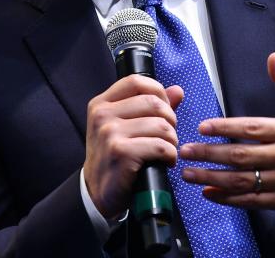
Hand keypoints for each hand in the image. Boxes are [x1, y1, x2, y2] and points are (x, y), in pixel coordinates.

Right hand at [83, 75, 184, 218]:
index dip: (158, 92)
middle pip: (153, 103)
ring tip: (167, 150)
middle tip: (168, 135)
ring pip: (161, 126)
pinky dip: (170, 155)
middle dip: (170, 120)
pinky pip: (160, 146)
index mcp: (101, 104)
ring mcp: (110, 133)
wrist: (97, 192)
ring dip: (172, 140)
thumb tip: (177, 90)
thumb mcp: (124, 127)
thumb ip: (150, 107)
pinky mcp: (120, 153)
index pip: (136, 82)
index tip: (164, 109)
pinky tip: (166, 161)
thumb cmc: (113, 157)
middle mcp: (103, 115)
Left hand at [179, 52, 274, 209]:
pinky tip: (207, 192)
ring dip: (212, 178)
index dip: (225, 128)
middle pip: (242, 156)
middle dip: (210, 154)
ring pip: (243, 181)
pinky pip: (251, 200)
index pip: (252, 129)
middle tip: (185, 151)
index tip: (201, 127)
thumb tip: (273, 56)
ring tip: (188, 173)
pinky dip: (227, 198)